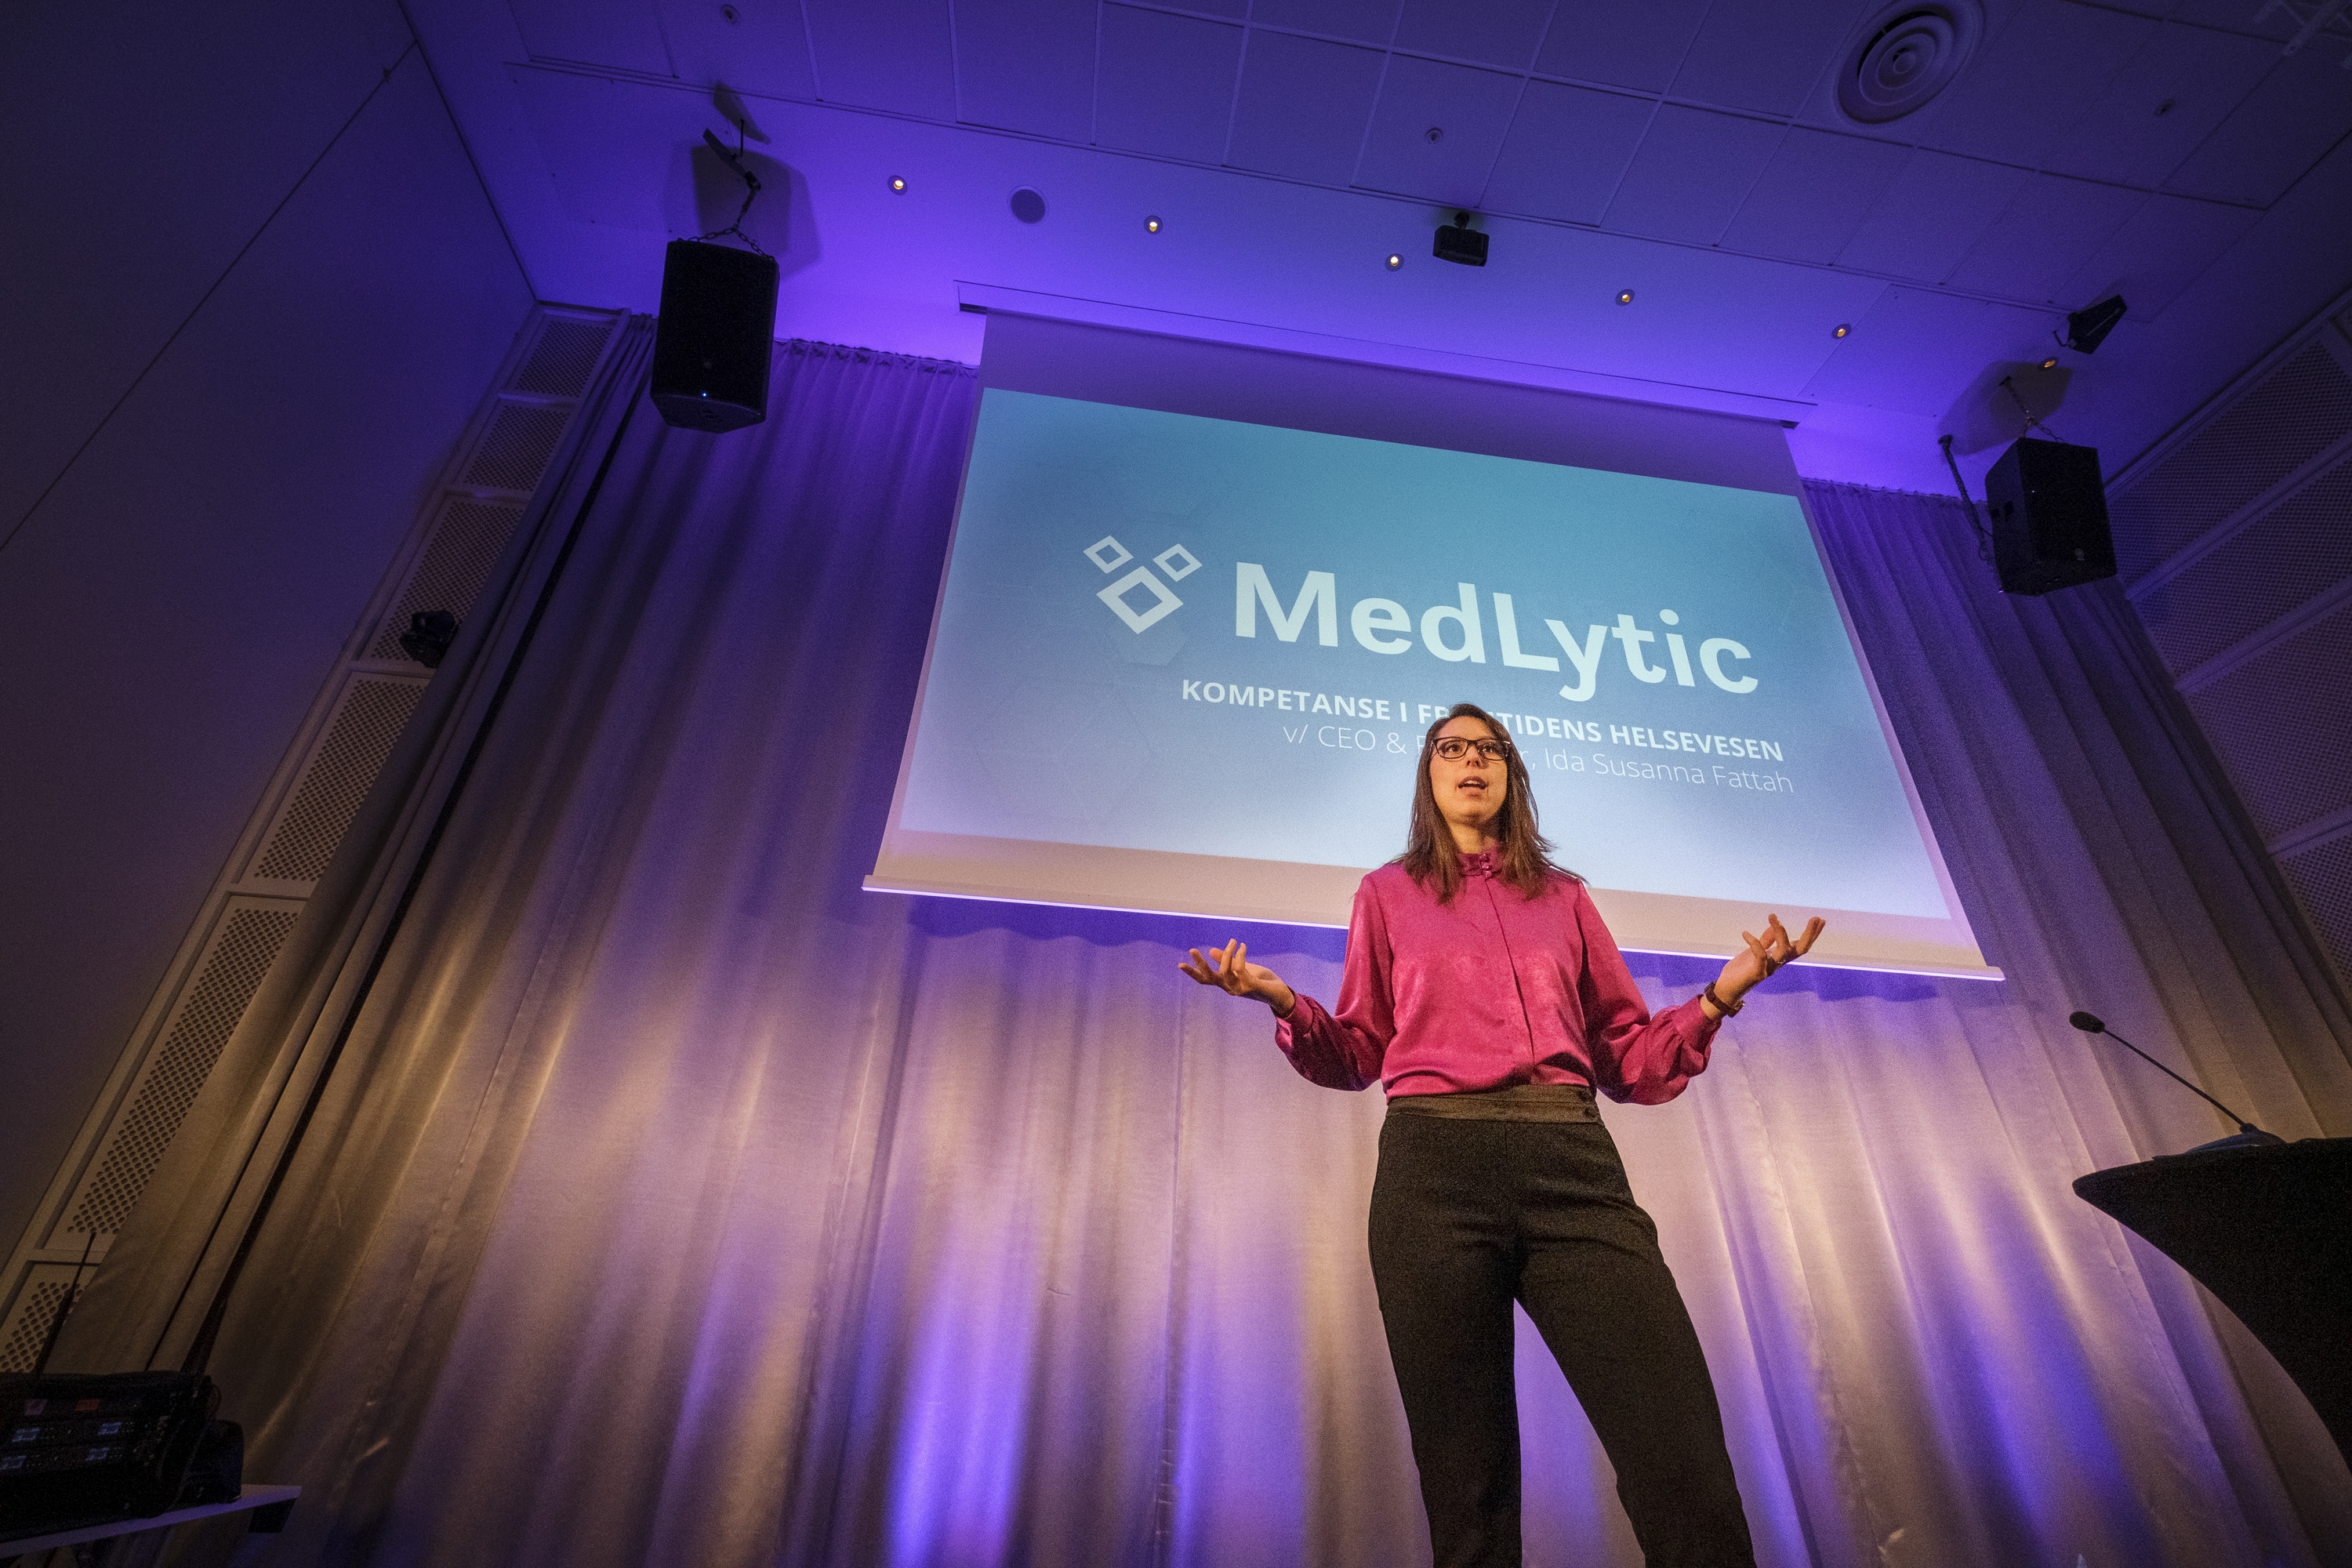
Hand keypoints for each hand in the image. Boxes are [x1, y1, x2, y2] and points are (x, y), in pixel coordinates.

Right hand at [1179, 938, 1297, 1016]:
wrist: (1280, 994)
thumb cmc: (1262, 981)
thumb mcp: (1243, 968)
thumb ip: (1228, 961)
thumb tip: (1212, 950)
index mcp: (1226, 984)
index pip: (1206, 980)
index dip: (1193, 973)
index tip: (1180, 964)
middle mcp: (1230, 988)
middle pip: (1210, 978)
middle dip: (1200, 964)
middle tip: (1192, 950)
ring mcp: (1239, 989)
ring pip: (1224, 971)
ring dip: (1226, 954)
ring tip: (1232, 941)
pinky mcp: (1250, 986)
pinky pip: (1240, 968)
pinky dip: (1240, 955)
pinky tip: (1243, 946)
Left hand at [1708, 913, 1823, 1011]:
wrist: (1726, 990)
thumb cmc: (1741, 971)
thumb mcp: (1753, 952)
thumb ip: (1765, 941)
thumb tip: (1774, 926)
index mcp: (1778, 958)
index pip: (1800, 946)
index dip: (1811, 934)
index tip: (1821, 920)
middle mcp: (1777, 964)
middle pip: (1800, 949)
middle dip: (1810, 934)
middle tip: (1816, 918)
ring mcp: (1768, 969)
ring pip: (1783, 950)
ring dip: (1780, 932)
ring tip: (1773, 915)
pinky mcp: (1756, 973)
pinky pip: (1760, 956)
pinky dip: (1754, 943)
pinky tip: (1745, 933)